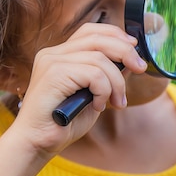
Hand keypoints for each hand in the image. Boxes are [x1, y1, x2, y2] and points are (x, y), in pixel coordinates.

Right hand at [12, 23, 147, 154]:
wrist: (36, 144)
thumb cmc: (63, 123)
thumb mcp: (92, 94)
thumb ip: (106, 75)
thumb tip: (130, 61)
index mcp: (60, 55)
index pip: (91, 31)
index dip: (115, 35)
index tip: (134, 47)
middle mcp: (53, 53)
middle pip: (98, 38)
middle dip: (125, 51)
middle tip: (139, 68)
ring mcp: (51, 62)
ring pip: (100, 59)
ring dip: (117, 82)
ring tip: (117, 102)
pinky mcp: (53, 74)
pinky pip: (94, 74)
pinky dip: (104, 90)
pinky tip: (98, 106)